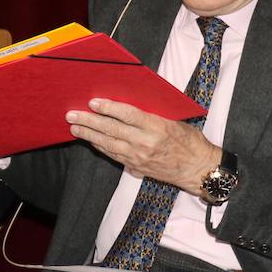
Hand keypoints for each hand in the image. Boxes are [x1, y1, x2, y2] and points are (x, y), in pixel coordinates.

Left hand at [67, 98, 218, 194]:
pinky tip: (89, 140)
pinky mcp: (137, 167)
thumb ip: (151, 116)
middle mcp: (146, 142)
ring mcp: (139, 156)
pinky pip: (114, 155)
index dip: (109, 108)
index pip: (128, 115)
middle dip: (89, 122)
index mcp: (158, 127)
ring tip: (74, 127)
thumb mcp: (174, 122)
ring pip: (108, 144)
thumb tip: (125, 107)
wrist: (199, 169)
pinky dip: (100, 147)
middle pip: (112, 130)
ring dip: (89, 135)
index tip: (93, 102)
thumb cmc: (189, 141)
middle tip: (72, 115)